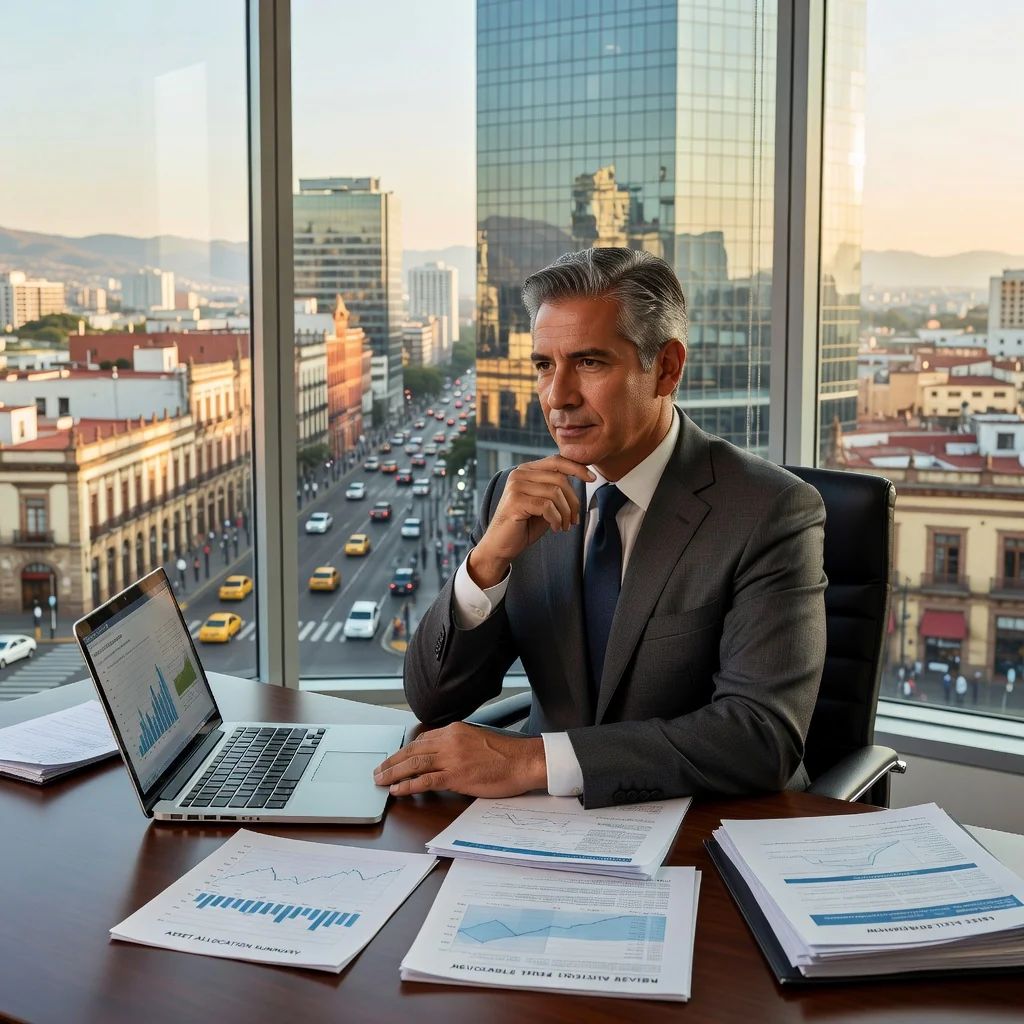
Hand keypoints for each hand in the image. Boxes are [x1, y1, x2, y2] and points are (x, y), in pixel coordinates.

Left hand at [372, 722, 546, 797]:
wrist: (523, 761)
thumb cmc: (506, 755)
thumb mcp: (477, 740)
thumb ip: (458, 746)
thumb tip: (442, 759)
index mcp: (455, 730)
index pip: (422, 740)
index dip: (405, 751)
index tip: (395, 759)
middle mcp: (450, 741)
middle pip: (413, 750)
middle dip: (392, 761)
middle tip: (378, 770)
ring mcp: (452, 758)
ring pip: (414, 764)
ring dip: (394, 773)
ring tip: (381, 781)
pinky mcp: (456, 775)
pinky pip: (426, 780)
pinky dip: (409, 785)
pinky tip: (398, 790)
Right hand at [468, 455, 594, 587]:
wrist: (502, 545)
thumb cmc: (525, 524)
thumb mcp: (545, 503)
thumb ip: (556, 488)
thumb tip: (582, 476)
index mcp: (526, 470)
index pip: (556, 461)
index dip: (577, 468)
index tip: (592, 478)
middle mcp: (519, 474)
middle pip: (559, 479)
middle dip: (573, 501)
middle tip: (574, 519)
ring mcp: (516, 486)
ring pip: (555, 493)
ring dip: (565, 513)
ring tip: (564, 526)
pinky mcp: (515, 500)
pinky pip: (547, 506)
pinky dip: (556, 519)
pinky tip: (556, 528)